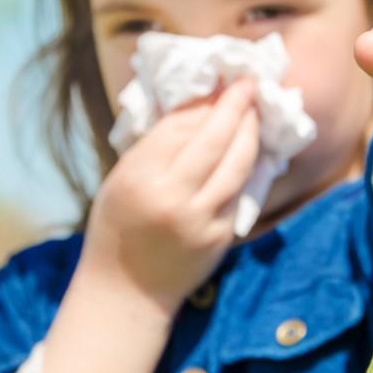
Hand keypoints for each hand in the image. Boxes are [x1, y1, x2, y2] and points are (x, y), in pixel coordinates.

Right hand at [78, 78, 260, 311]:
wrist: (127, 291)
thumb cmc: (117, 227)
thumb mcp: (122, 179)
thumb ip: (156, 146)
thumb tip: (197, 106)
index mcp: (139, 176)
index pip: (180, 125)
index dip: (204, 100)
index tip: (221, 81)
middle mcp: (172, 196)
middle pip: (214, 138)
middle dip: (236, 106)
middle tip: (249, 84)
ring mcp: (201, 219)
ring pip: (237, 164)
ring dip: (250, 132)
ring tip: (255, 111)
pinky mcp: (221, 236)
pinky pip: (239, 191)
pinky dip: (247, 166)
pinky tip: (250, 149)